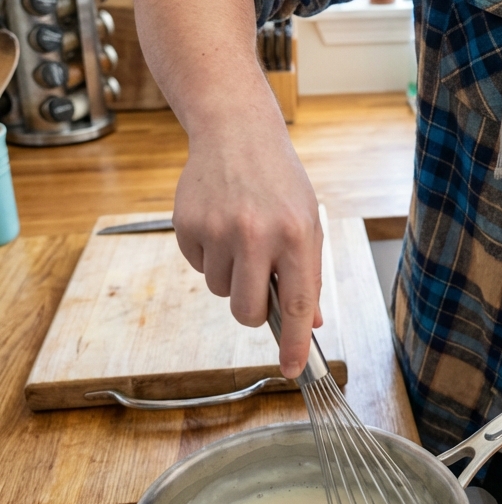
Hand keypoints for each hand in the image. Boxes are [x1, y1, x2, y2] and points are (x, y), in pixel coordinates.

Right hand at [173, 93, 322, 379]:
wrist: (236, 132)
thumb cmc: (279, 182)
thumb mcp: (307, 222)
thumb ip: (308, 274)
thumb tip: (311, 324)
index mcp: (296, 235)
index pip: (298, 305)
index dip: (294, 344)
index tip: (292, 370)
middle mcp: (257, 235)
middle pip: (247, 311)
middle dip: (252, 310)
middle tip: (258, 284)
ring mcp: (219, 230)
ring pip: (220, 291)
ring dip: (230, 276)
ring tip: (240, 237)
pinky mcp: (188, 225)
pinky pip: (198, 267)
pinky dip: (208, 256)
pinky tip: (219, 223)